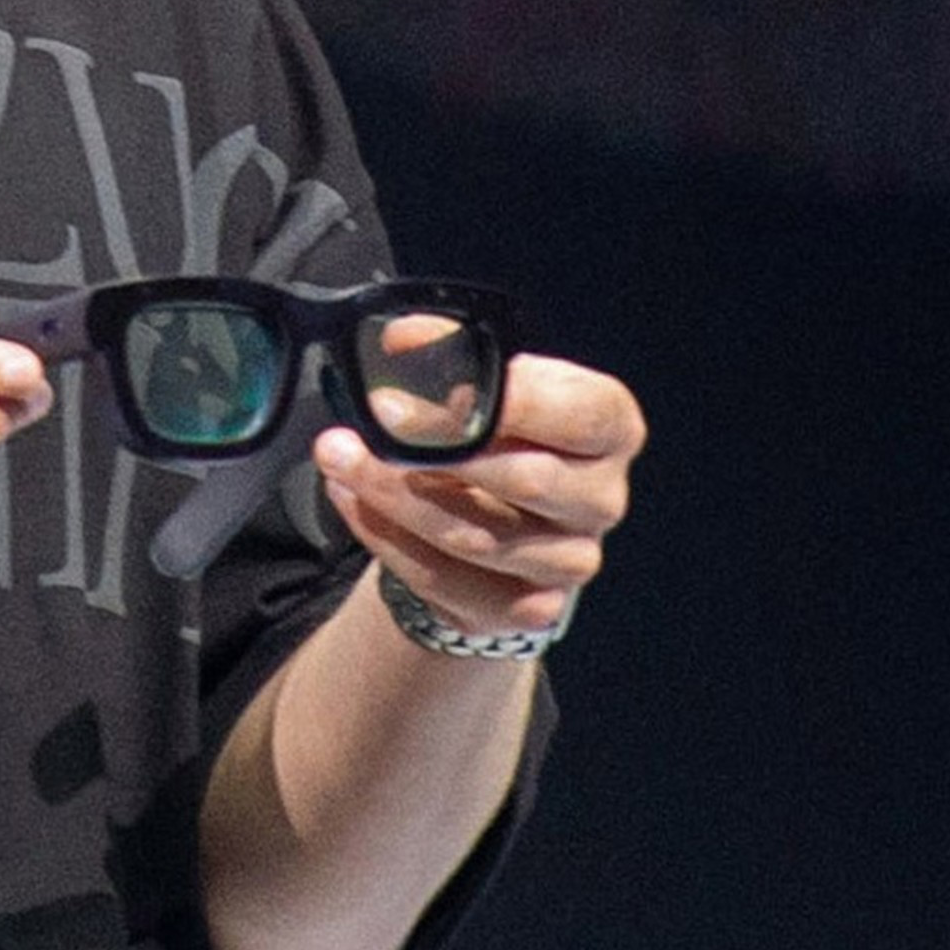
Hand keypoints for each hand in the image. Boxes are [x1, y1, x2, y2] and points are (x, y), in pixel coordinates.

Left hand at [316, 350, 644, 645]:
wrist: (491, 512)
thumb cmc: (495, 430)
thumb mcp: (485, 378)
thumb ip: (448, 350)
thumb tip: (400, 340)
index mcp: (610, 427)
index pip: (578, 414)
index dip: (506, 400)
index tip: (435, 383)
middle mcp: (601, 498)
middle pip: (525, 479)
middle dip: (433, 450)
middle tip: (366, 423)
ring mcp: (570, 561)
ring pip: (476, 537)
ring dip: (393, 496)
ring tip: (339, 458)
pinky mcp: (526, 609)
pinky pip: (447, 581)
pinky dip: (388, 539)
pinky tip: (351, 500)